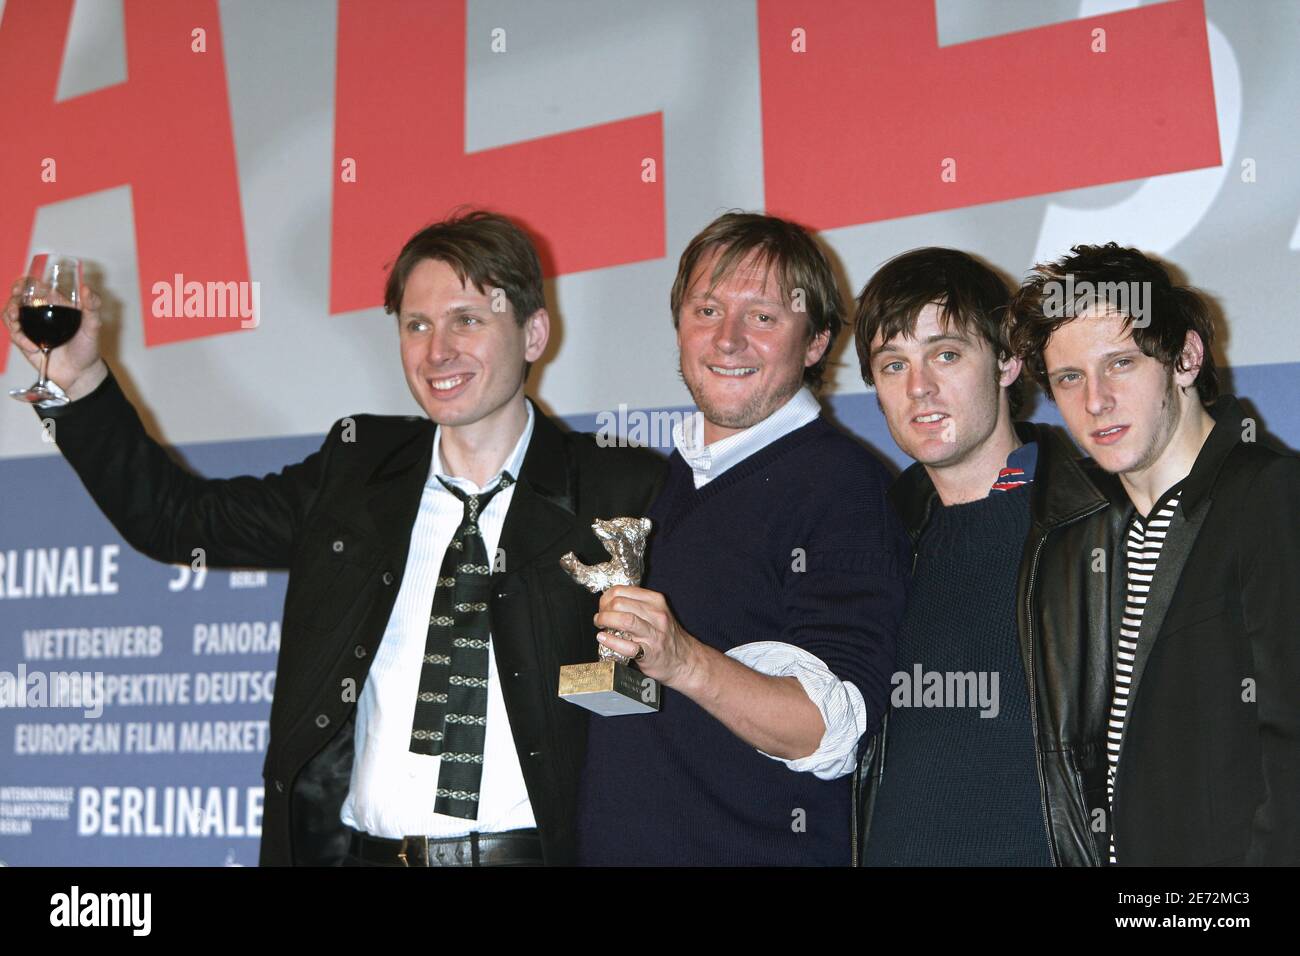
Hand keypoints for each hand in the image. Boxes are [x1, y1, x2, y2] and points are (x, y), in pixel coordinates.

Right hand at [5, 280, 106, 397]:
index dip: (26, 283)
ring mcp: (31, 327)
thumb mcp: (93, 326)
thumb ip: (92, 307)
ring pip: (10, 313)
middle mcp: (41, 313)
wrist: (80, 374)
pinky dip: (19, 338)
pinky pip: (14, 334)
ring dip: (9, 314)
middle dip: (13, 297)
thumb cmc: (88, 348)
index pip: (36, 287)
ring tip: (15, 321)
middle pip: (18, 298)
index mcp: (55, 304)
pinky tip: (33, 348)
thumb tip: (85, 288)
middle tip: (16, 303)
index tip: (23, 286)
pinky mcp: (25, 342)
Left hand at [594, 586, 702, 688]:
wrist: (686, 660)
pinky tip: (603, 638)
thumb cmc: (667, 636)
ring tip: (600, 626)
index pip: (622, 590)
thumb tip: (609, 602)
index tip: (603, 606)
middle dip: (603, 610)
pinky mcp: (650, 653)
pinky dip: (611, 641)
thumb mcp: (657, 612)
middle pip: (620, 603)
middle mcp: (656, 615)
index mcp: (655, 601)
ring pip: (624, 620)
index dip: (606, 598)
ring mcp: (654, 634)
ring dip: (605, 621)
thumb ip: (637, 605)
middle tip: (600, 618)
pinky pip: (627, 646)